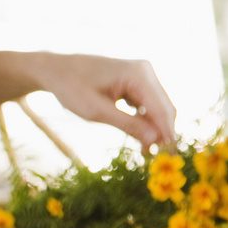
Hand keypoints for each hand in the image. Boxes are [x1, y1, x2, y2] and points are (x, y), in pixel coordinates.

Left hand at [38, 54, 175, 147]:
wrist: (56, 70)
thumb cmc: (71, 88)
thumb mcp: (96, 111)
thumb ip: (127, 124)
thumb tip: (155, 139)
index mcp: (138, 74)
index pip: (161, 109)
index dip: (168, 133)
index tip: (171, 156)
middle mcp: (145, 71)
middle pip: (164, 107)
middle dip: (161, 132)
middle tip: (155, 157)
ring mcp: (141, 74)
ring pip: (157, 106)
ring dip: (153, 128)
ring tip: (145, 151)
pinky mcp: (136, 80)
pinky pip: (147, 103)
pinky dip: (145, 119)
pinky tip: (140, 136)